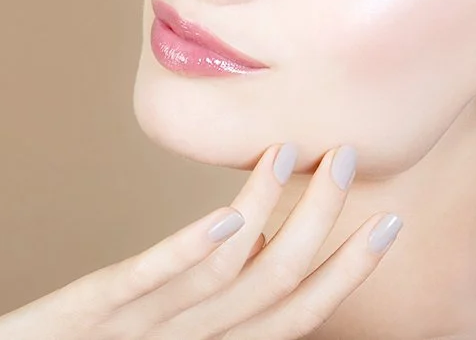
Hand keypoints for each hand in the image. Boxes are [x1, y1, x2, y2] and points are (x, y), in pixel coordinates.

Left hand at [0, 144, 402, 339]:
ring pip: (226, 276)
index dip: (348, 269)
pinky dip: (193, 249)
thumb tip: (261, 240)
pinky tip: (230, 215)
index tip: (389, 220)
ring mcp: (140, 331)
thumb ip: (214, 295)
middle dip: (321, 220)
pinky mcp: (86, 315)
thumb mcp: (168, 328)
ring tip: (295, 153)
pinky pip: (146, 283)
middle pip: (275, 284)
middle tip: (348, 157)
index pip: (296, 309)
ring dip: (270, 211)